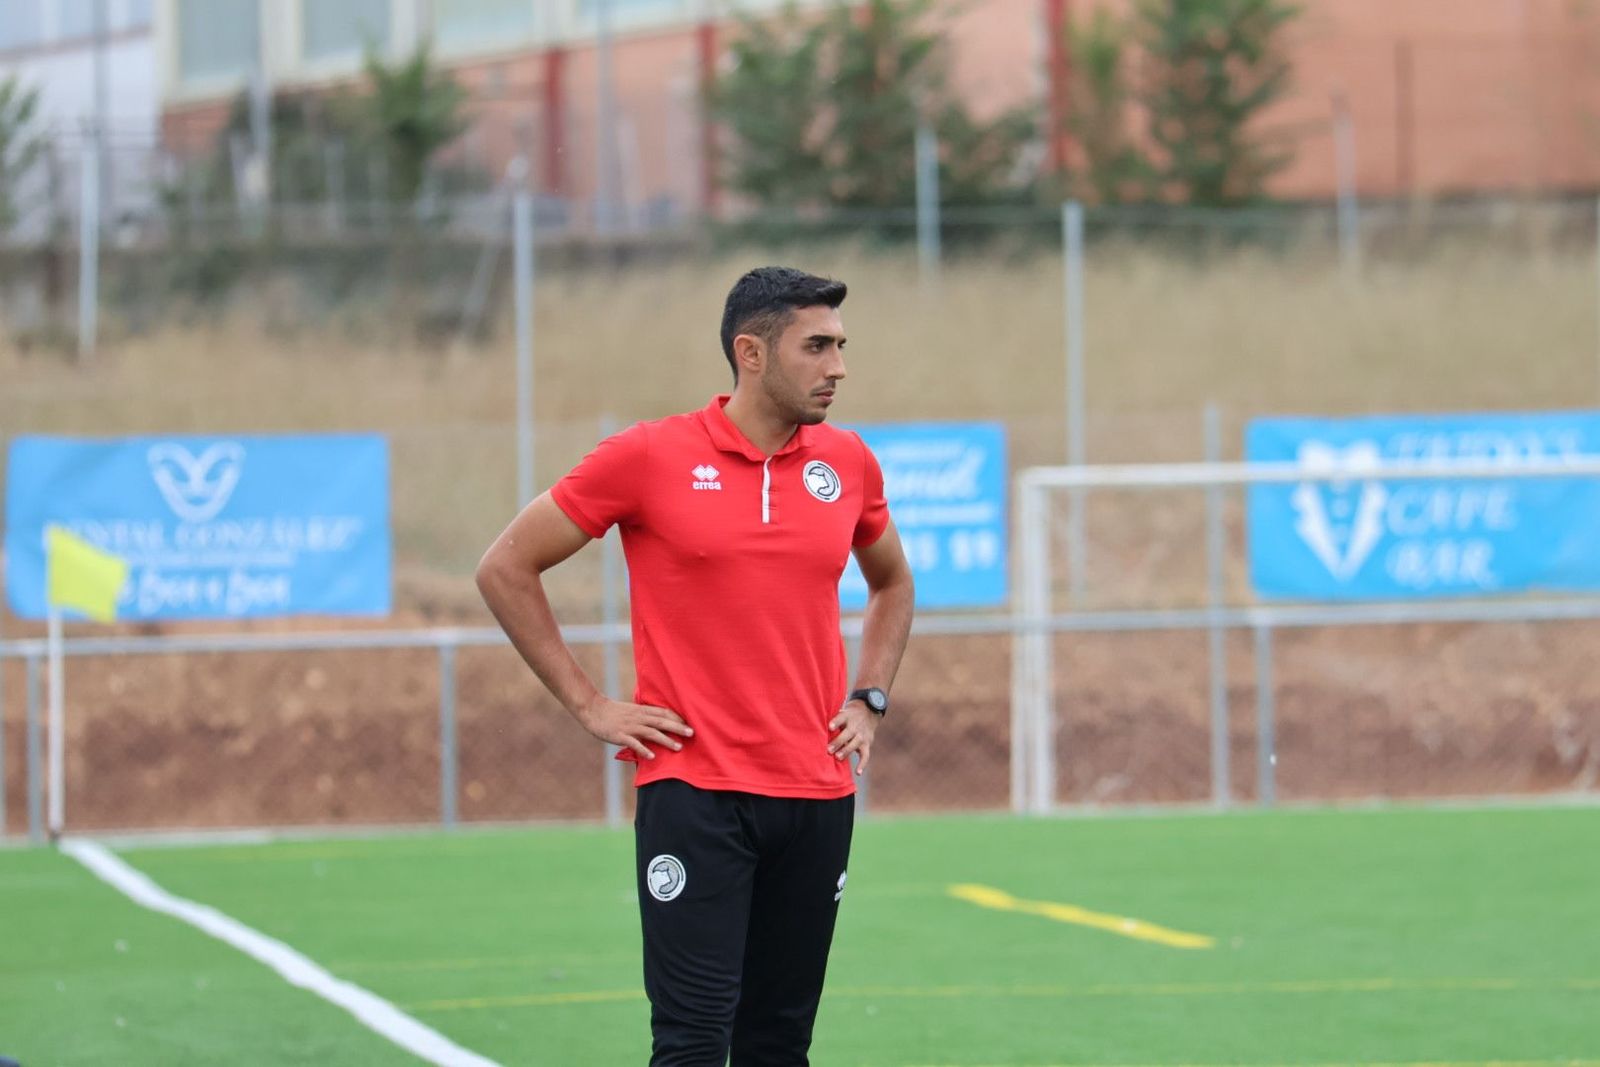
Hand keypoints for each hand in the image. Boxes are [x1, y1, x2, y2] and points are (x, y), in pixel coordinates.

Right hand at [577, 697, 692, 760]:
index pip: (663, 712)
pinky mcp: (620, 735)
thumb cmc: (613, 712)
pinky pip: (633, 743)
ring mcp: (630, 726)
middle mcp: (639, 717)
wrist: (593, 710)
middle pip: (662, 722)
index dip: (677, 718)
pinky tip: (652, 756)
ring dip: (666, 740)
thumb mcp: (631, 710)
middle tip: (692, 733)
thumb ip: (644, 715)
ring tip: (678, 747)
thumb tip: (658, 721)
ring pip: (651, 733)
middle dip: (678, 727)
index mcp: (642, 710)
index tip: (690, 723)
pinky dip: (643, 749)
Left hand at [828, 700, 878, 775]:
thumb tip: (813, 731)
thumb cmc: (847, 717)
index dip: (836, 723)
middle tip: (829, 750)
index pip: (841, 718)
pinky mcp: (867, 744)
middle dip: (838, 742)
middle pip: (848, 733)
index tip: (830, 727)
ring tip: (838, 757)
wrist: (868, 712)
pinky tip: (858, 773)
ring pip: (855, 743)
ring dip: (847, 751)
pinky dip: (862, 764)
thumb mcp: (840, 713)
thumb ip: (831, 722)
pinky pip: (865, 755)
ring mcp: (862, 736)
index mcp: (847, 716)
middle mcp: (855, 726)